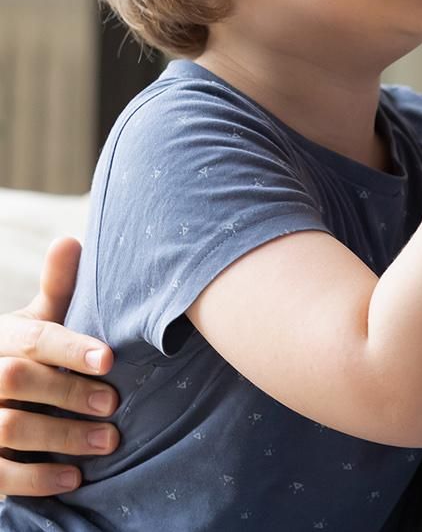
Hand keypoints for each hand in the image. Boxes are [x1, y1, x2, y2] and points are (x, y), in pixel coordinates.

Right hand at [0, 237, 119, 497]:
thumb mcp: (34, 325)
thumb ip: (56, 292)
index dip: (69, 347)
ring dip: (62, 437)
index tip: (109, 359)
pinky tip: (75, 478)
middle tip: (114, 404)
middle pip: (16, 380)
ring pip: (8, 428)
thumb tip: (71, 240)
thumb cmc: (22, 357)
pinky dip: (37, 479)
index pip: (31, 337)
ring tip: (109, 442)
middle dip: (67, 392)